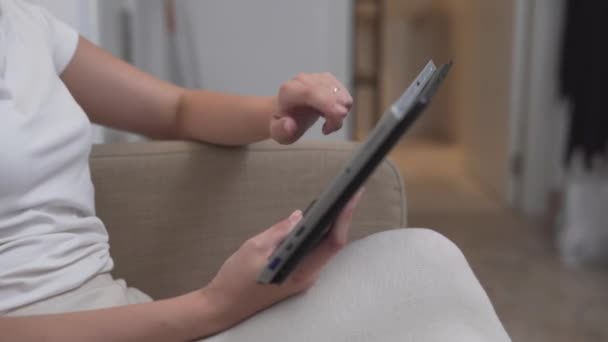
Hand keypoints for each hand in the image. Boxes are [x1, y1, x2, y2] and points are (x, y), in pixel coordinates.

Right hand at [202, 189, 364, 329]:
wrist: (222, 306)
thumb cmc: (235, 280)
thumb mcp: (254, 248)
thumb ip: (280, 231)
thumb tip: (299, 216)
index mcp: (301, 272)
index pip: (332, 243)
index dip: (343, 218)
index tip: (350, 197)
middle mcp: (307, 277)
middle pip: (332, 243)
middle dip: (341, 217)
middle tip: (348, 191)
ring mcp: (303, 277)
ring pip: (323, 247)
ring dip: (330, 224)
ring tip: (338, 200)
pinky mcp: (296, 275)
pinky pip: (312, 252)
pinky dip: (317, 234)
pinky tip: (318, 219)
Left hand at [270, 73, 353, 143]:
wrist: (289, 112)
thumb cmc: (284, 124)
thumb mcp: (279, 133)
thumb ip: (281, 130)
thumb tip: (289, 125)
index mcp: (288, 91)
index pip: (310, 92)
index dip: (327, 102)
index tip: (340, 116)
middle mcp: (302, 80)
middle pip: (328, 92)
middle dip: (336, 114)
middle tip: (327, 129)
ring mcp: (316, 77)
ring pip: (340, 94)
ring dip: (339, 113)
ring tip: (326, 122)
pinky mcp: (328, 79)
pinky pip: (344, 94)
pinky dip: (342, 108)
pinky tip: (331, 114)